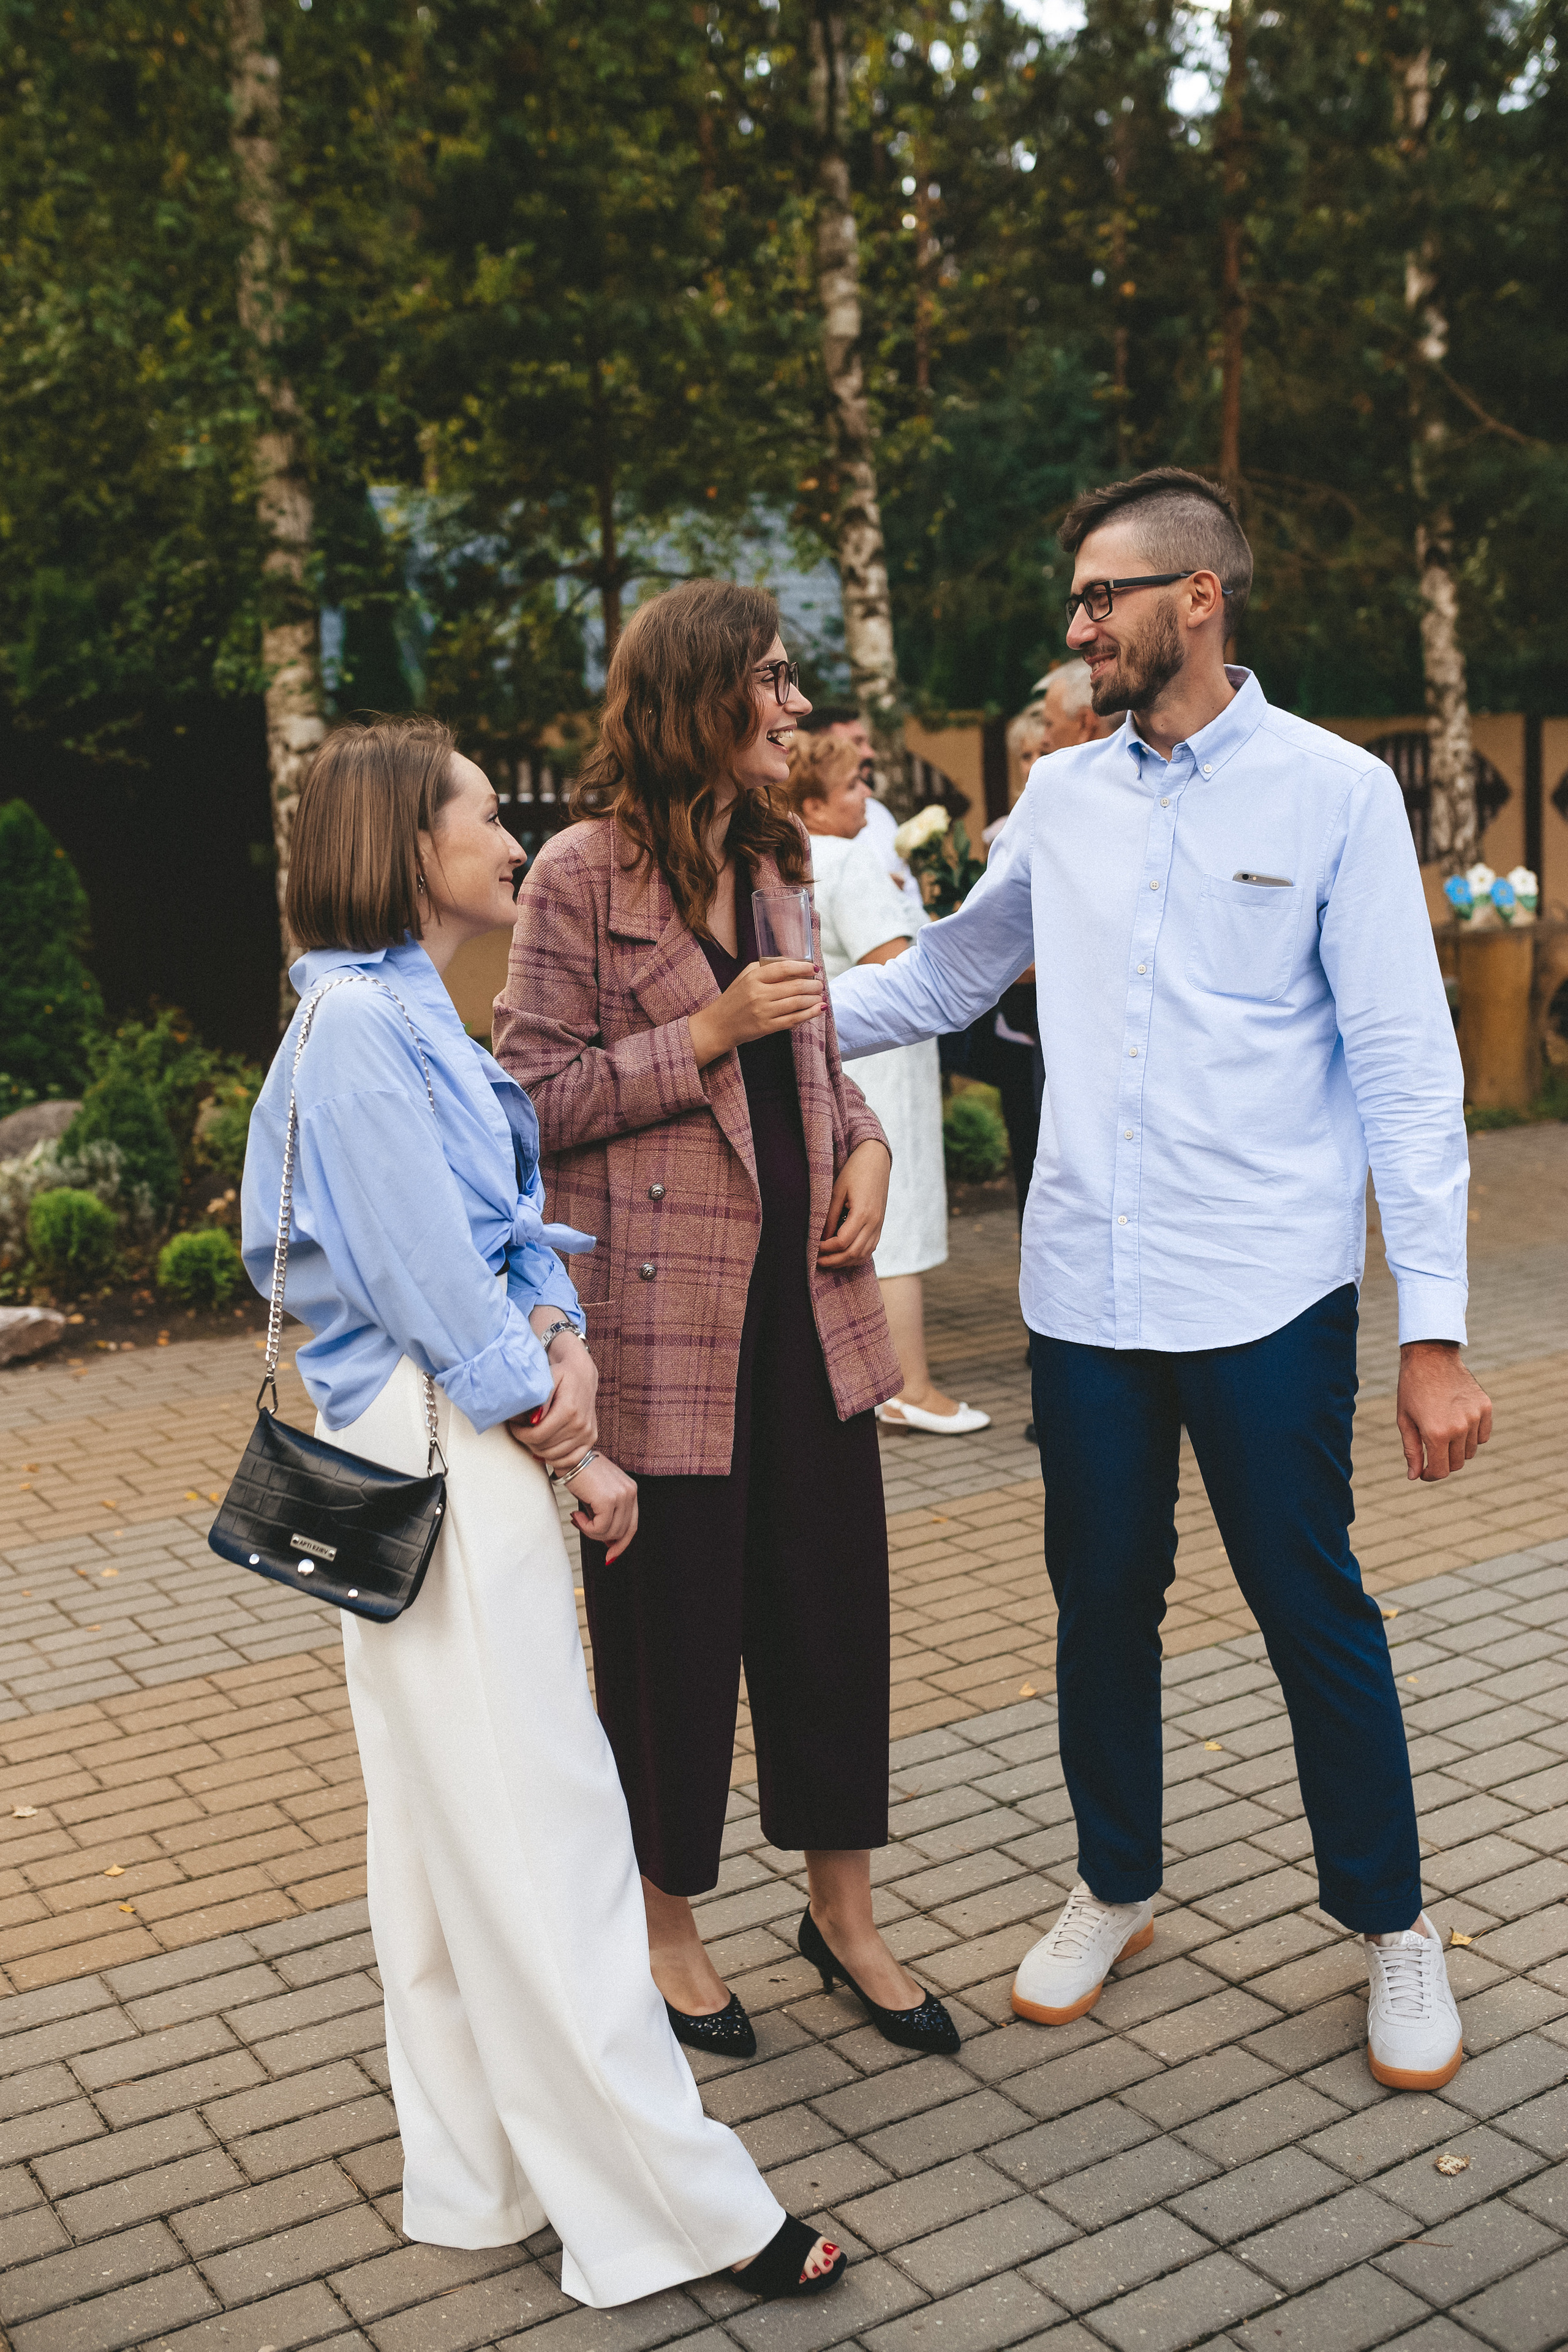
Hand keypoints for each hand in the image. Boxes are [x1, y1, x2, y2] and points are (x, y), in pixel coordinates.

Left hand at [507, 1329, 597, 1461]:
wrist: (583, 1375)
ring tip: (532, 1436)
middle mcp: (580, 1424)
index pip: (538, 1435)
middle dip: (527, 1441)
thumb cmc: (562, 1375)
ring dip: (538, 1450)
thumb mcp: (548, 1379)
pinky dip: (555, 1459)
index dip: (520, 1434)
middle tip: (521, 1429)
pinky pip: (571, 1460)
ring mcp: (587, 1433)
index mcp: (568, 1409)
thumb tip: (533, 1420)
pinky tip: (546, 1448)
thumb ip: (541, 1399)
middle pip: (544, 1447)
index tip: (514, 1425)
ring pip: (554, 1455)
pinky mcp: (590, 1439)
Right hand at [564, 1454, 638, 1562]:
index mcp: (631, 1490)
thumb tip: (608, 1541)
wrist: (569, 1456)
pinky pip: (599, 1528)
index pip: (632, 1525)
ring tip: (578, 1518)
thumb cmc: (580, 1473)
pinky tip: (576, 1515)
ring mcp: (621, 1495)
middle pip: (621, 1532)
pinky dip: (586, 1527)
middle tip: (582, 1525)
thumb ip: (607, 1514)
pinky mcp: (608, 1499)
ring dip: (591, 1531)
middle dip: (600, 1537)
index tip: (610, 1556)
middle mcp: (630, 1492)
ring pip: (610, 1532)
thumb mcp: (599, 1493)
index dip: (621, 1544)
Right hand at [688, 959, 822, 1068]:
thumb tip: (792, 964)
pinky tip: (818, 1010)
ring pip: (797, 1003)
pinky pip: (793, 1020)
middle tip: (820, 985)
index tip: (814, 969)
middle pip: (795, 987)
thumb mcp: (744, 977)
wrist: (718, 1025)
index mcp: (754, 978)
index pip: (783, 969)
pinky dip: (808, 1014)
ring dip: (813, 1000)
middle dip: (813, 986)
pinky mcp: (767, 1027)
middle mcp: (759, 994)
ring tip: (820, 997)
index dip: (803, 968)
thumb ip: (765, 968)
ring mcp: (763, 1012)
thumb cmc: (734, 999)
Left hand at [817, 1139, 890, 1268]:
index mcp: (863, 1213)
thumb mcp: (837, 1191)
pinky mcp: (880, 1225)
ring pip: (863, 1254)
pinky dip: (856, 1255)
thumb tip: (821, 1238)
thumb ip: (830, 1217)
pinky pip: (870, 1248)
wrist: (876, 1159)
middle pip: (853, 1253)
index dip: (826, 1248)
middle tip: (817, 1261)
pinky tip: (843, 1255)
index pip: (842, 1242)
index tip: (813, 1247)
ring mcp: (879, 1225)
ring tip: (828, 1260)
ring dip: (845, 1261)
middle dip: (834, 1260)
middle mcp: (874, 1223)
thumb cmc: (855, 1171)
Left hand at [1396, 1341, 1492, 1480]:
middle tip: (1431, 1451)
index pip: (1440, 1471)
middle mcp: (1460, 1428)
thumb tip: (1414, 1476)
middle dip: (1442, 1462)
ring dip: (1457, 1449)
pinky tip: (1459, 1425)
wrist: (1430, 1357)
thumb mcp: (1405, 1420)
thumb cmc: (1412, 1389)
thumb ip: (1412, 1451)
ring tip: (1443, 1432)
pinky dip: (1473, 1437)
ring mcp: (1475, 1417)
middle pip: (1456, 1463)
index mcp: (1437, 1433)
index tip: (1424, 1473)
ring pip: (1470, 1451)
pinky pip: (1483, 1436)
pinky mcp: (1485, 1408)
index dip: (1430, 1476)